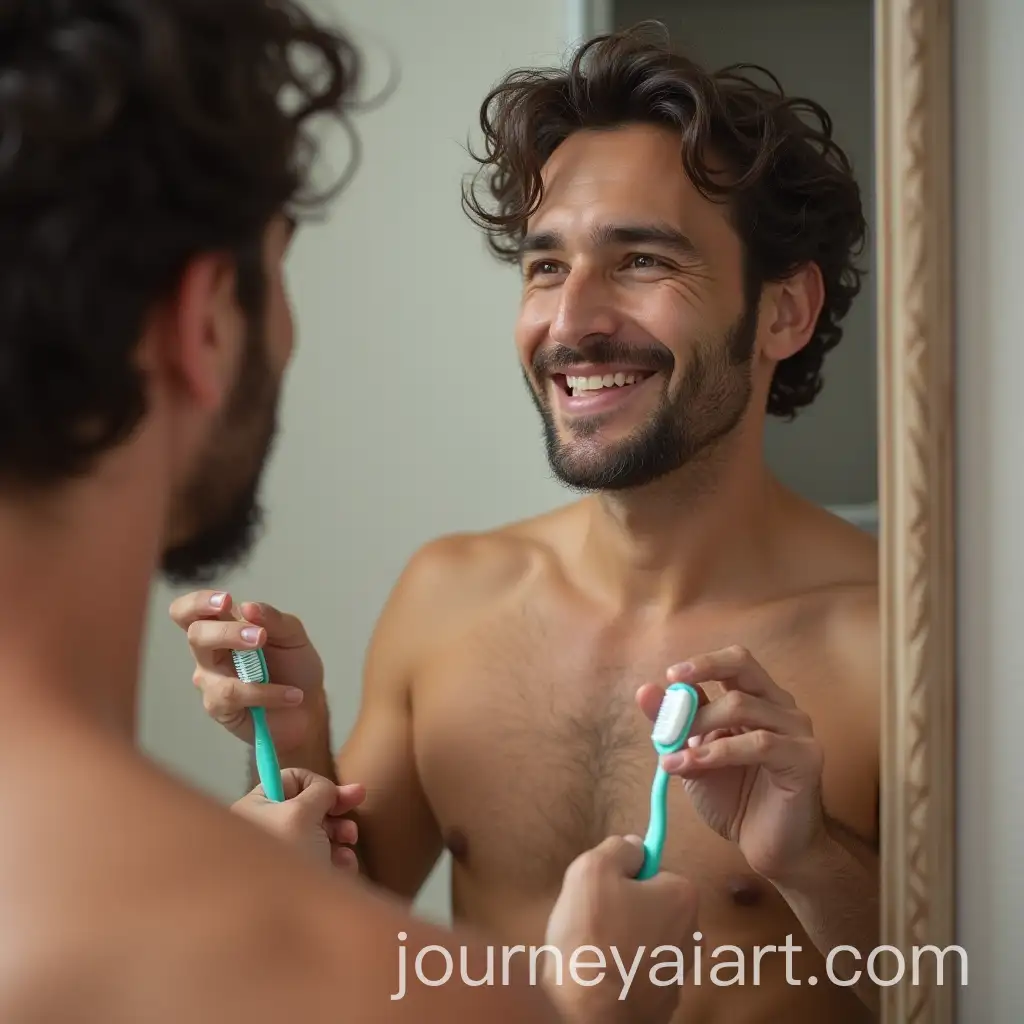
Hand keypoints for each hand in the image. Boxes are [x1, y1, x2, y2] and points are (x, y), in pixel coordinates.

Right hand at [169, 590, 324, 752]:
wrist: (309, 706)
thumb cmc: (294, 666)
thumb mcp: (292, 635)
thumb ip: (273, 619)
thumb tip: (247, 607)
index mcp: (224, 626)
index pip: (190, 611)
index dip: (198, 603)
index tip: (226, 601)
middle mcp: (210, 652)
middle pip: (196, 634)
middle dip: (227, 632)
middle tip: (259, 637)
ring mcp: (211, 680)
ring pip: (209, 670)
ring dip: (251, 671)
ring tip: (289, 680)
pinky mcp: (217, 706)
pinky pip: (232, 696)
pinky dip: (267, 694)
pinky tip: (291, 695)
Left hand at [231, 767, 363, 869]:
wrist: (274, 920)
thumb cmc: (282, 854)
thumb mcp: (301, 812)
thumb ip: (319, 792)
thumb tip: (327, 789)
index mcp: (256, 808)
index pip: (289, 780)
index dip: (316, 782)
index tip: (337, 792)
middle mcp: (266, 830)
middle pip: (308, 808)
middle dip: (335, 809)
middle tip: (358, 803)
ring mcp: (283, 857)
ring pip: (319, 835)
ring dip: (340, 835)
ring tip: (350, 841)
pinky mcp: (298, 881)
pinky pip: (322, 862)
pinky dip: (337, 860)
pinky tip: (344, 866)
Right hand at [543, 835, 696, 1023]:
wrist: (590, 1014)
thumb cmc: (592, 935)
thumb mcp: (593, 869)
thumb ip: (618, 848)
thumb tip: (634, 846)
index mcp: (683, 896)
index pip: (653, 868)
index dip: (624, 873)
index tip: (603, 888)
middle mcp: (692, 934)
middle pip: (651, 904)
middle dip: (624, 907)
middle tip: (593, 917)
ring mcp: (679, 972)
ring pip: (646, 938)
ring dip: (623, 939)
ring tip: (593, 948)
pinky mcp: (662, 1002)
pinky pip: (641, 970)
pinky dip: (624, 969)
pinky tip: (601, 973)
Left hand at [636, 645, 826, 883]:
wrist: (769, 848)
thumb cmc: (734, 798)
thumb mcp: (694, 755)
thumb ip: (674, 724)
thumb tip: (644, 690)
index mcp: (759, 699)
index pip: (735, 661)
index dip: (703, 662)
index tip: (670, 675)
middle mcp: (782, 706)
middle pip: (744, 666)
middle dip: (701, 676)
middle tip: (670, 703)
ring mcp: (797, 730)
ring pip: (742, 706)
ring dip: (698, 726)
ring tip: (670, 753)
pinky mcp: (805, 758)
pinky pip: (759, 743)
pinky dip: (716, 752)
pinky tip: (690, 764)